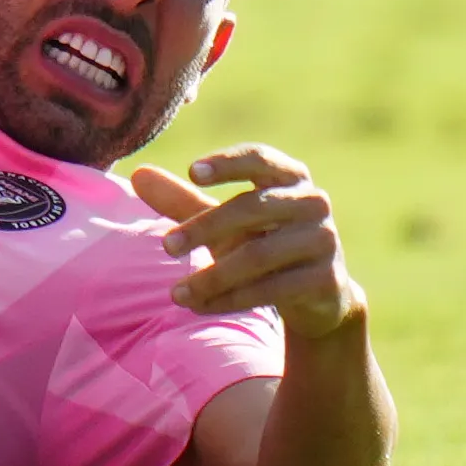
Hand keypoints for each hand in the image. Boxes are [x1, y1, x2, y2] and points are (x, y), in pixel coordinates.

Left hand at [131, 145, 364, 342]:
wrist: (318, 293)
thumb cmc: (260, 240)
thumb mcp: (222, 220)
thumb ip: (183, 199)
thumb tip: (138, 174)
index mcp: (289, 177)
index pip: (260, 158)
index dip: (228, 163)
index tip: (191, 172)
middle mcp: (312, 203)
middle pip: (252, 208)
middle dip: (204, 228)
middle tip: (165, 247)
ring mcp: (324, 241)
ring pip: (259, 255)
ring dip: (212, 276)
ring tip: (175, 293)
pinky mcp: (326, 279)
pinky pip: (272, 289)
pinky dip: (231, 299)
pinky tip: (199, 307)